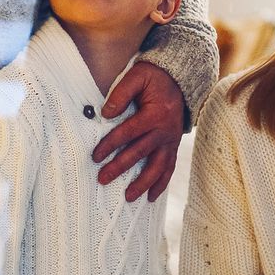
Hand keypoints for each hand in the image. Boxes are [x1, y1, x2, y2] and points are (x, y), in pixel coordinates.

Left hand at [92, 62, 185, 201]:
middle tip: (102, 179)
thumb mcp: (137, 76)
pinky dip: (161, 184)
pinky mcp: (173, 146)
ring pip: (157, 166)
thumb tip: (105, 114)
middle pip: (139, 153)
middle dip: (120, 168)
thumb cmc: (154, 78)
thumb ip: (120, 93)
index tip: (95, 156)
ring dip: (143, 183)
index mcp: (155, 114)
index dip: (110, 145)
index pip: (128, 133)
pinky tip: (151, 197)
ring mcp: (171, 140)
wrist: (179, 79)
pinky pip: (169, 168)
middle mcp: (165, 131)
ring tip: (128, 197)